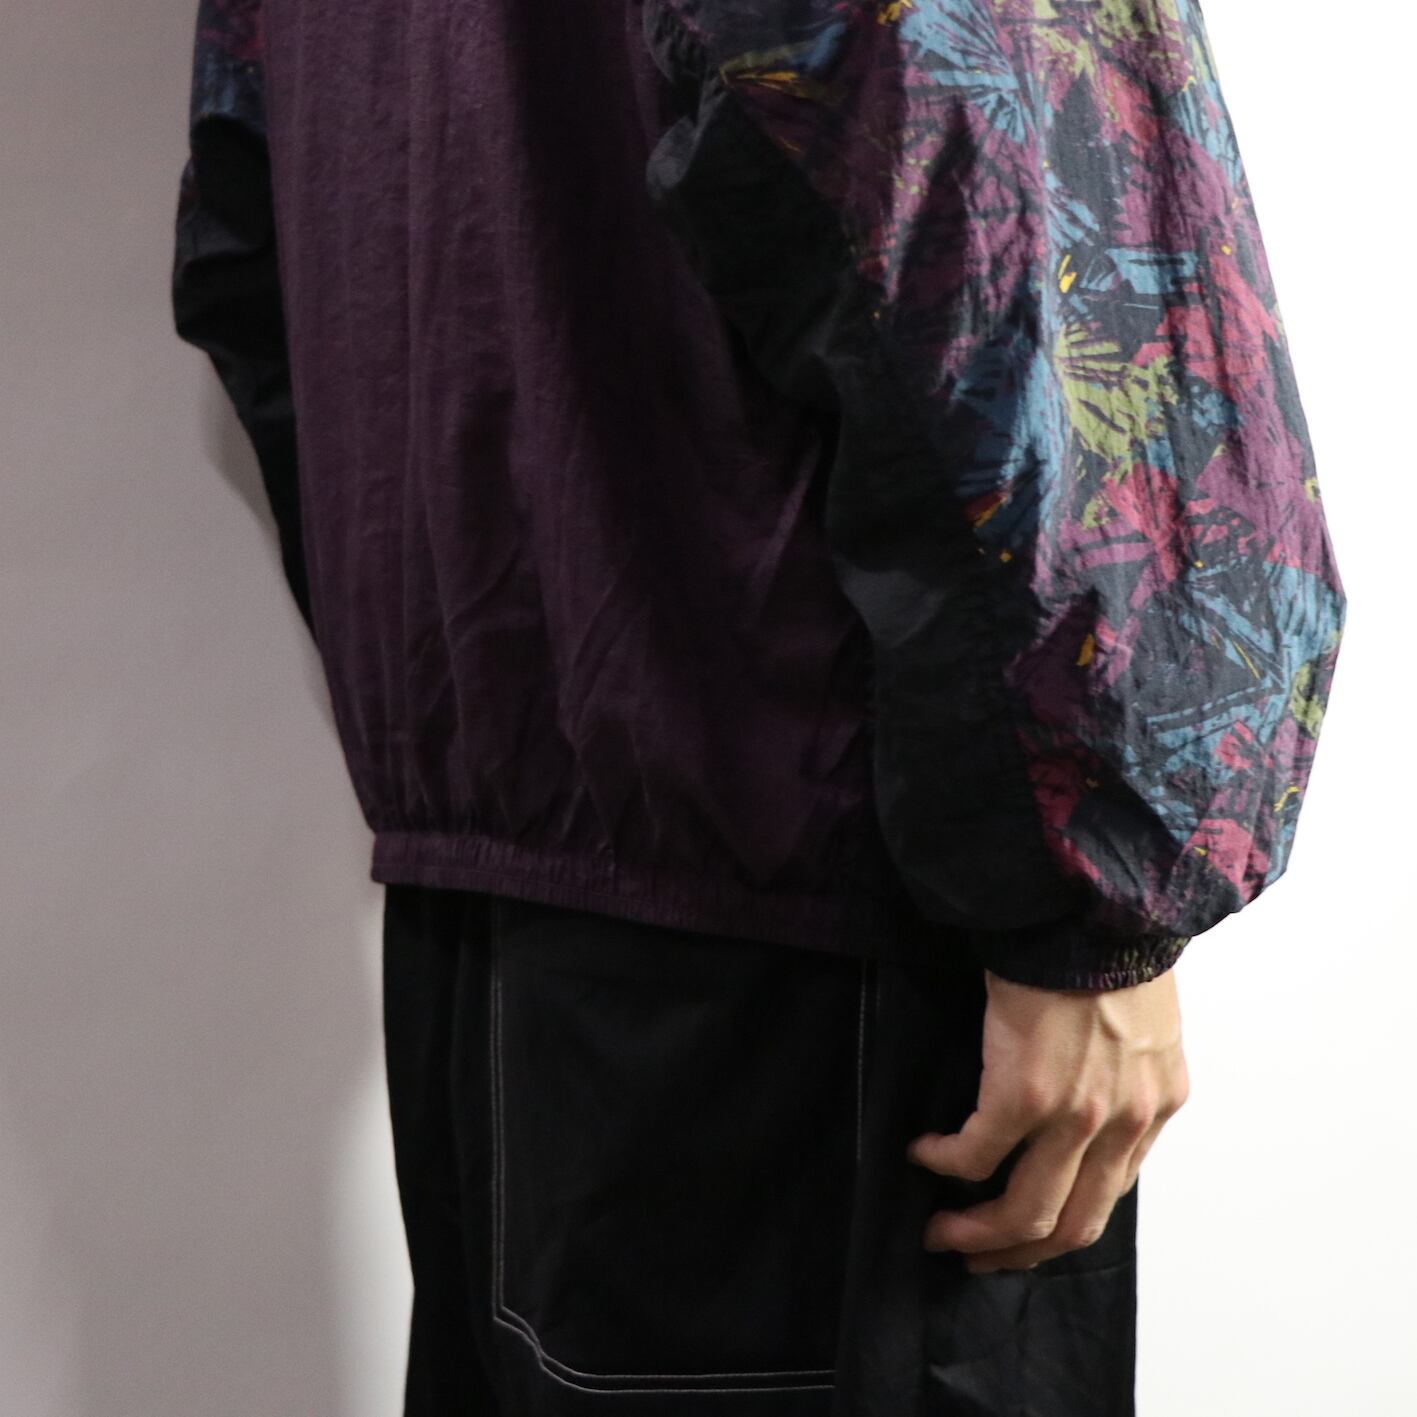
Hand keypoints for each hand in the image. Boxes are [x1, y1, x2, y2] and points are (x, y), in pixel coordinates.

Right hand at [906, 964, 1188, 1273]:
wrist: (1088, 905)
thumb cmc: (1105, 944)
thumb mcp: (1140, 1021)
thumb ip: (1119, 1070)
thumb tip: (1076, 1092)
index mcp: (1155, 1105)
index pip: (1109, 1193)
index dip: (1061, 1223)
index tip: (1024, 1229)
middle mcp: (1124, 1122)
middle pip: (1071, 1224)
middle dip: (1018, 1250)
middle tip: (976, 1254)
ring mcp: (1077, 1115)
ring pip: (1025, 1211)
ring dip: (977, 1231)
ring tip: (940, 1229)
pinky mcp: (1025, 1094)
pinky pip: (976, 1155)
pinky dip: (944, 1163)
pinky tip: (924, 1152)